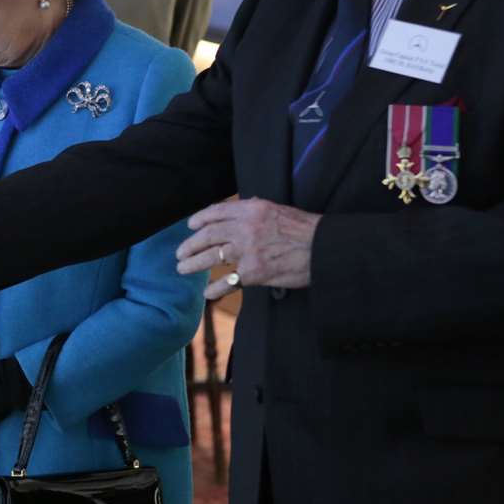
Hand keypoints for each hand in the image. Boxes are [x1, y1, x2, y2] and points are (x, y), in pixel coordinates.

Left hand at [176, 197, 320, 299]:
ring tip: (182, 269)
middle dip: (190, 244)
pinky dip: (215, 289)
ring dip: (193, 264)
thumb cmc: (305, 230)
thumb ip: (256, 211)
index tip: (190, 226)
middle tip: (180, 252)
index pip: (216, 212)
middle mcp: (244, 228)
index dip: (199, 219)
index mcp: (251, 209)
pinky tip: (207, 294)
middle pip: (208, 235)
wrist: (323, 249)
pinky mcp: (254, 273)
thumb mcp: (278, 210)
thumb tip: (241, 210)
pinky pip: (228, 281)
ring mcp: (247, 251)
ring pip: (211, 257)